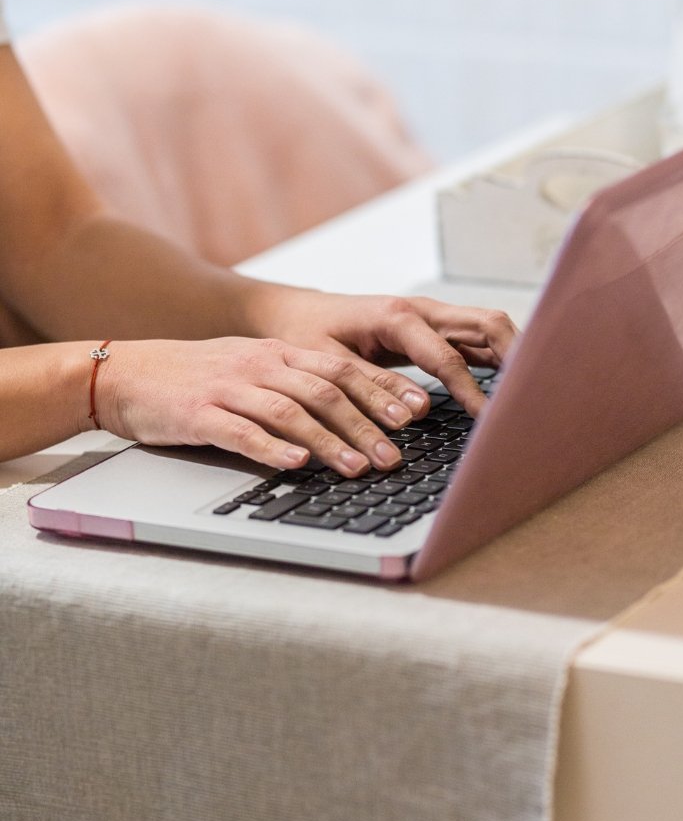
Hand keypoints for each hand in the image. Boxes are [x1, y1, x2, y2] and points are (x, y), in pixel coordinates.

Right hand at [94, 336, 442, 475]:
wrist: (127, 373)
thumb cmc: (201, 378)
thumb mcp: (257, 370)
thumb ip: (302, 386)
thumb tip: (361, 414)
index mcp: (281, 354)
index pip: (345, 369)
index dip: (384, 391)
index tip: (418, 414)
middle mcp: (261, 365)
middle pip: (326, 391)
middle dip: (368, 424)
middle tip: (397, 455)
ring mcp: (229, 388)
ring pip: (291, 412)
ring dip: (330, 441)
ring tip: (359, 467)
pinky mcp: (199, 413)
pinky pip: (240, 431)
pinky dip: (272, 448)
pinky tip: (297, 464)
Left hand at [245, 290, 519, 417]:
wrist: (298, 313)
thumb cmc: (308, 336)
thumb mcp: (330, 367)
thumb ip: (372, 387)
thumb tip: (416, 412)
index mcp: (397, 317)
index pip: (449, 357)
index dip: (472, 391)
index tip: (489, 420)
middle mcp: (424, 310)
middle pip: (488, 324)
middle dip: (516, 357)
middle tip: (532, 397)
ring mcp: (434, 317)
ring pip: (490, 328)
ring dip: (515, 355)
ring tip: (532, 392)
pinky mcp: (436, 328)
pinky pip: (478, 339)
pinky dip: (499, 359)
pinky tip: (511, 385)